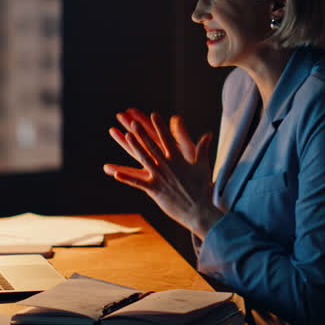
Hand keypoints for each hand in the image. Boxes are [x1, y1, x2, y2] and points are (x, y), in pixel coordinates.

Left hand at [103, 108, 220, 237]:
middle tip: (133, 122)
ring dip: (134, 147)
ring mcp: (159, 178)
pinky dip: (127, 178)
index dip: (159, 126)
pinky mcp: (154, 190)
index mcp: (178, 160)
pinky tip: (116, 173)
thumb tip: (209, 134)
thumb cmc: (202, 188)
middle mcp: (167, 166)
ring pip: (144, 159)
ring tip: (126, 136)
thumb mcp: (203, 166)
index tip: (153, 114)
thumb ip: (203, 148)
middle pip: (152, 146)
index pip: (167, 139)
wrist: (198, 210)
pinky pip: (138, 183)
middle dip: (142, 133)